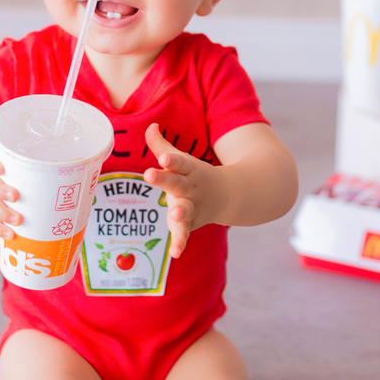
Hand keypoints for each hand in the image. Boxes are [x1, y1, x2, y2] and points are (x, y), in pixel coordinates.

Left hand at [142, 123, 223, 258]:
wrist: (230, 195)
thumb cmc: (195, 175)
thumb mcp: (181, 159)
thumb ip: (162, 145)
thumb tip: (150, 125)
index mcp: (187, 169)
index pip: (178, 162)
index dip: (170, 160)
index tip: (162, 158)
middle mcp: (190, 187)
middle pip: (176, 183)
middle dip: (164, 179)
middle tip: (149, 175)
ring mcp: (192, 207)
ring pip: (185, 210)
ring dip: (179, 213)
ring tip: (174, 215)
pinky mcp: (191, 224)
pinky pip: (184, 235)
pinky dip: (180, 243)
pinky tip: (175, 254)